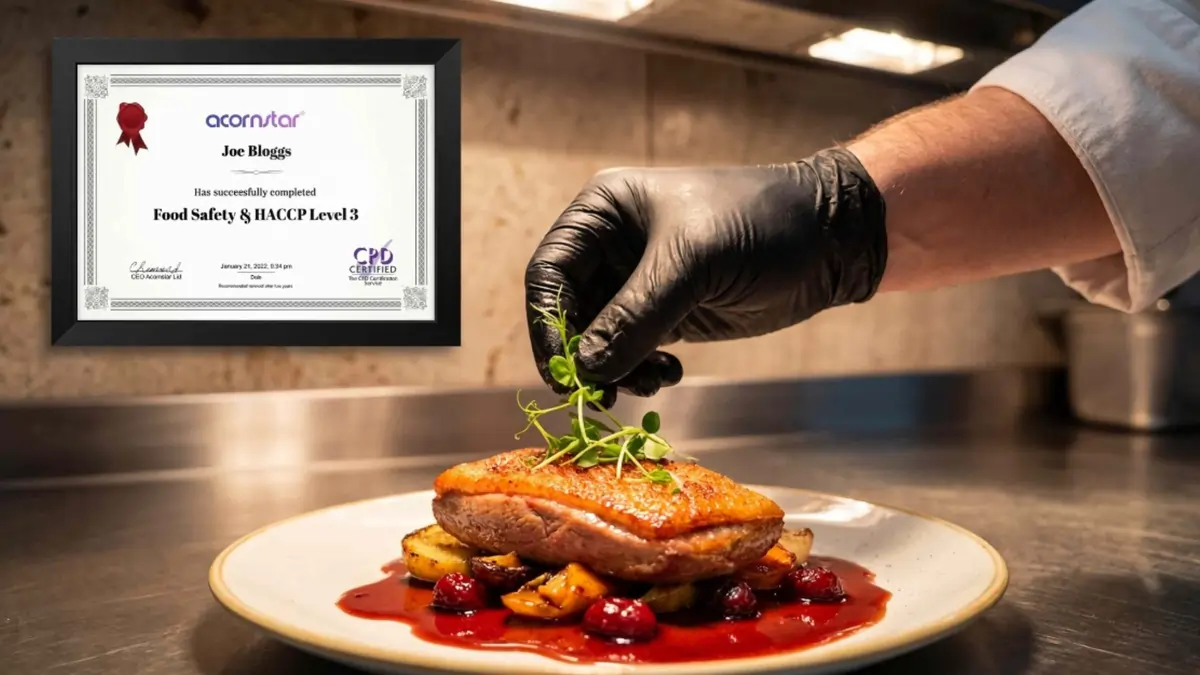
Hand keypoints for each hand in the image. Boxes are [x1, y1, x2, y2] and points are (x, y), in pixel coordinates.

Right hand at [524, 147, 887, 404]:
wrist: (830, 240)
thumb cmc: (762, 226)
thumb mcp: (693, 263)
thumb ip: (635, 316)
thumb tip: (585, 368)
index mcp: (605, 212)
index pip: (549, 272)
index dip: (546, 324)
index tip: (562, 371)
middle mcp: (612, 246)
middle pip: (568, 312)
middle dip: (582, 356)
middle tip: (600, 394)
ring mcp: (638, 282)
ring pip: (598, 340)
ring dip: (612, 370)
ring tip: (645, 384)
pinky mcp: (666, 313)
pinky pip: (630, 352)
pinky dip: (639, 371)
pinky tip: (667, 373)